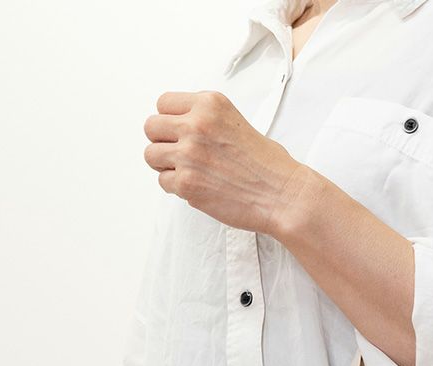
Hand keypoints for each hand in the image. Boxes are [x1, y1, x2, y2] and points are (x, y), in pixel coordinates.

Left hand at [143, 90, 306, 235]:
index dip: (169, 120)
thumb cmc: (267, 164)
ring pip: (151, 155)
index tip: (179, 132)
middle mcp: (196, 125)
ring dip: (165, 165)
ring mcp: (189, 154)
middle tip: (179, 154)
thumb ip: (205, 120)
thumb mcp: (236, 122)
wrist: (282, 195)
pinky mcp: (187, 183)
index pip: (163, 103)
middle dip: (162, 141)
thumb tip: (178, 129)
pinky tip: (198, 187)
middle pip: (151, 126)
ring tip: (188, 172)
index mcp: (209, 104)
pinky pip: (163, 182)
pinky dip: (176, 187)